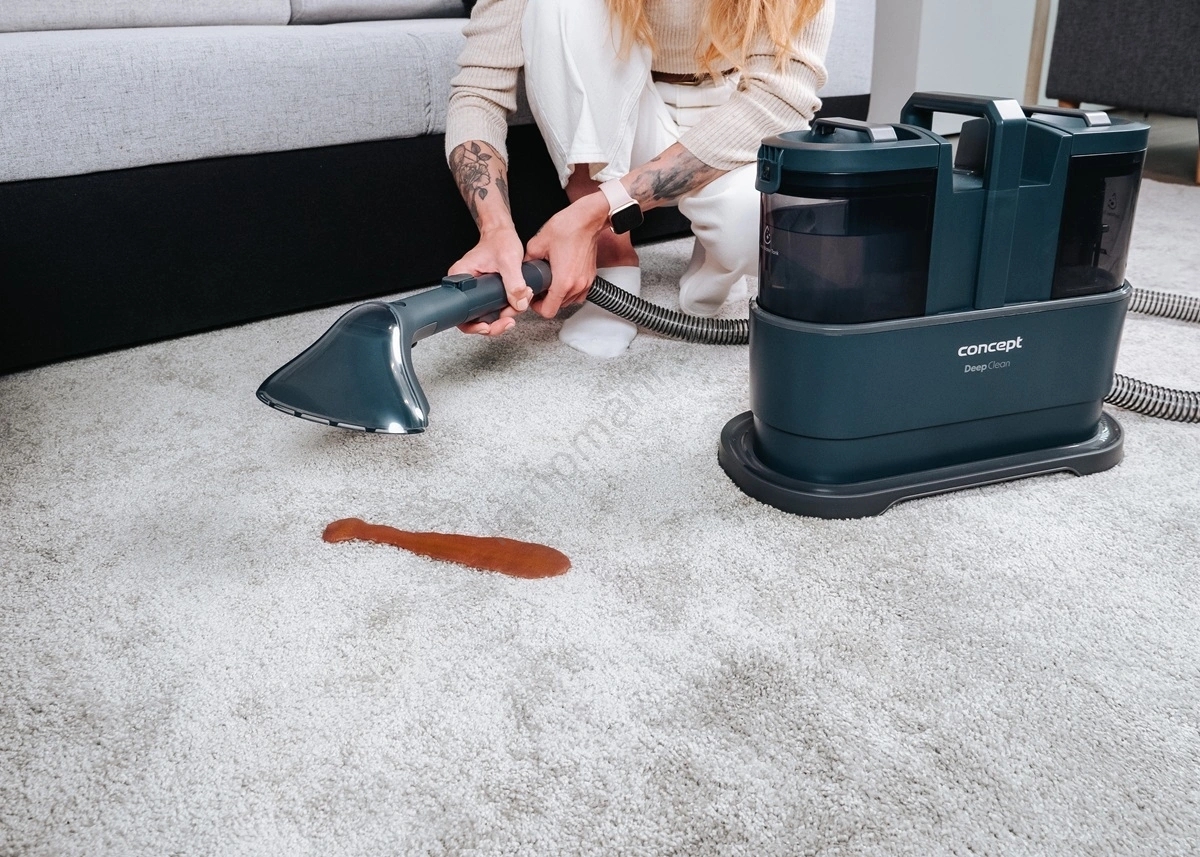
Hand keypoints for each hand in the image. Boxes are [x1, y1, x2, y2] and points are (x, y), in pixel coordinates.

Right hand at [449, 226, 532, 335]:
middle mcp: (466, 286)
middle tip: (510, 318)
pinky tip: (517, 301)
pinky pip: (494, 307)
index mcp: (461, 278)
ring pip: (487, 315)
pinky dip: (508, 307)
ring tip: (519, 302)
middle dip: (496, 322)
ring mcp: (476, 291)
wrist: (503, 232)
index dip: (474, 325)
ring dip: (506, 313)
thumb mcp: (508, 260)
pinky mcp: (487, 291)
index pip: (462, 312)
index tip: (487, 326)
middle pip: (475, 318)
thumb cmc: (499, 240)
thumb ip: (514, 282)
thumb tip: (518, 303)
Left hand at [525, 192, 610, 318]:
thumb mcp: (537, 244)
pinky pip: (579, 293)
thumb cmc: (567, 228)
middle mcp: (576, 285)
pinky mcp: (591, 277)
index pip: (548, 311)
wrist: (587, 219)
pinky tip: (563, 278)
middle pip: (559, 307)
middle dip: (547, 300)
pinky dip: (570, 290)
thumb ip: (527, 261)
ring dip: (559, 295)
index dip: (537, 308)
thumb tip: (523, 269)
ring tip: (552, 281)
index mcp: (562, 282)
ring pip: (569, 301)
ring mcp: (586, 282)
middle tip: (541, 287)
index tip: (534, 298)